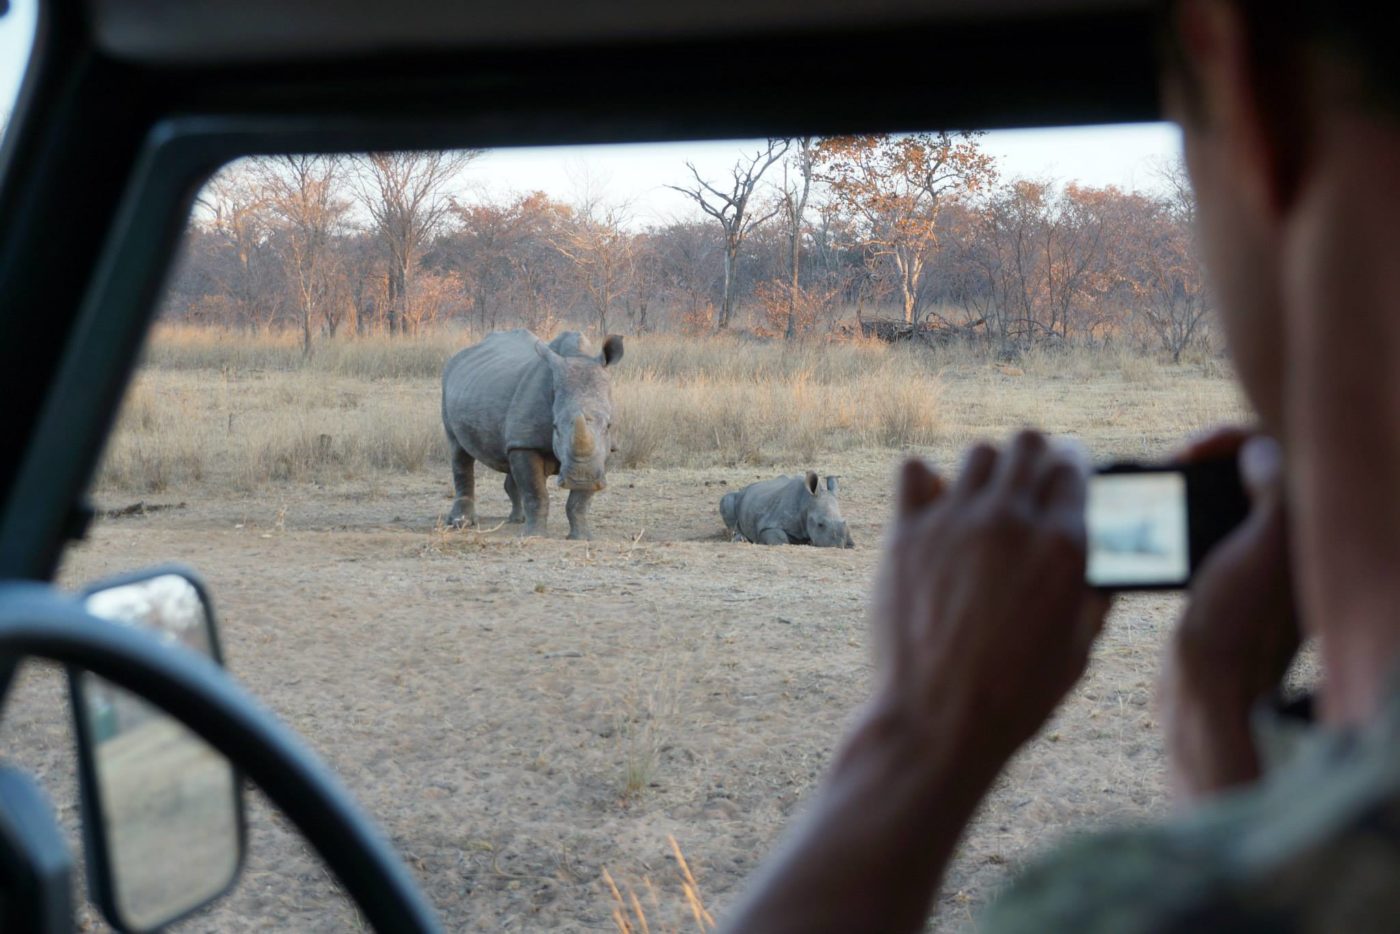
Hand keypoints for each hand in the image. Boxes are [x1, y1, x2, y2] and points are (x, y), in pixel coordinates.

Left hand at [870, 431, 1110, 766]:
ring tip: (985, 502)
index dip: (1075, 468)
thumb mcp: (1079, 647)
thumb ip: (1095, 591)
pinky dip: (926, 481)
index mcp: (1064, 546)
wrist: (939, 721)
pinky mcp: (907, 535)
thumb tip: (1105, 555)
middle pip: (1028, 442)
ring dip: (988, 471)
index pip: (1075, 466)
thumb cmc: (1016, 695)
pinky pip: (915, 471)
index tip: (1068, 477)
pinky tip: (935, 508)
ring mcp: (954, 524)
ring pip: (978, 453)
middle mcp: (1010, 522)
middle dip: (1035, 457)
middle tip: (1030, 483)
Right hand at [1159, 428, 1298, 802]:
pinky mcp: (1232, 580)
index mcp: (1313, 534)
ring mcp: (1264, 563)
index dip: (1239, 438)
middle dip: (1216, 456)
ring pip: (1233, 496)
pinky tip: (1163, 522)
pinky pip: (1214, 526)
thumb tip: (1260, 450)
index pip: (1287, 453)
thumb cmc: (1234, 628)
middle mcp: (1296, 544)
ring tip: (1163, 487)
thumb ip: (1275, 491)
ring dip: (1198, 482)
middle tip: (1177, 461)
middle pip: (1259, 470)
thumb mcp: (1260, 550)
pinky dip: (1190, 513)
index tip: (1194, 449)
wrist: (1206, 695)